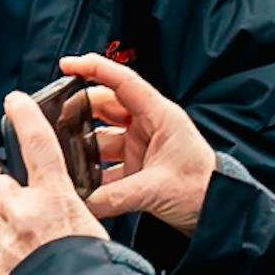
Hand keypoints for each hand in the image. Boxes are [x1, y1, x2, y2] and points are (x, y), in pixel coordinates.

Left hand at [0, 91, 106, 274]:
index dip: (25, 117)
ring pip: (1, 225)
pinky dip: (15, 260)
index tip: (14, 99)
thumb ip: (70, 213)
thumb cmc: (98, 271)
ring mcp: (9, 239)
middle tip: (29, 213)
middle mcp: (25, 211)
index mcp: (55, 195)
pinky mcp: (0, 266)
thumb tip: (64, 216)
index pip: (38, 144)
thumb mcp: (91, 228)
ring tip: (39, 252)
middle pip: (2, 188)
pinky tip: (34, 272)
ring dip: (13, 233)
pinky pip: (2, 256)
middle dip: (9, 197)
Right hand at [60, 52, 216, 235]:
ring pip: (103, 134)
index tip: (67, 64)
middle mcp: (149, 125)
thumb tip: (84, 202)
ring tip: (62, 153)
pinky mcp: (138, 166)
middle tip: (55, 119)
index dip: (94, 68)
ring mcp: (141, 145)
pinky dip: (93, 169)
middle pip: (106, 106)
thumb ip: (117, 196)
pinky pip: (107, 162)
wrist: (219, 211)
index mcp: (160, 116)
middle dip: (80, 109)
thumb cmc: (202, 189)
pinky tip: (80, 181)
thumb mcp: (157, 190)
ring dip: (84, 144)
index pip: (123, 82)